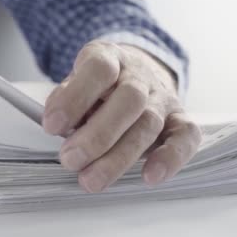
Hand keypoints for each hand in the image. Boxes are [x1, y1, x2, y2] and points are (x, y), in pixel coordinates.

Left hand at [43, 40, 200, 192]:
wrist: (134, 73)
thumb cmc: (96, 85)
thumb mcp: (74, 80)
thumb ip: (65, 97)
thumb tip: (57, 121)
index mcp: (109, 57)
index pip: (98, 69)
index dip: (75, 97)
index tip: (52, 125)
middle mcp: (140, 75)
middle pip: (128, 101)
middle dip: (97, 135)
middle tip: (70, 159)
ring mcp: (162, 97)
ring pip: (149, 124)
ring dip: (119, 157)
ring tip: (91, 179)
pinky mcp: (179, 119)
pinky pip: (185, 137)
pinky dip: (170, 158)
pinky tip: (149, 176)